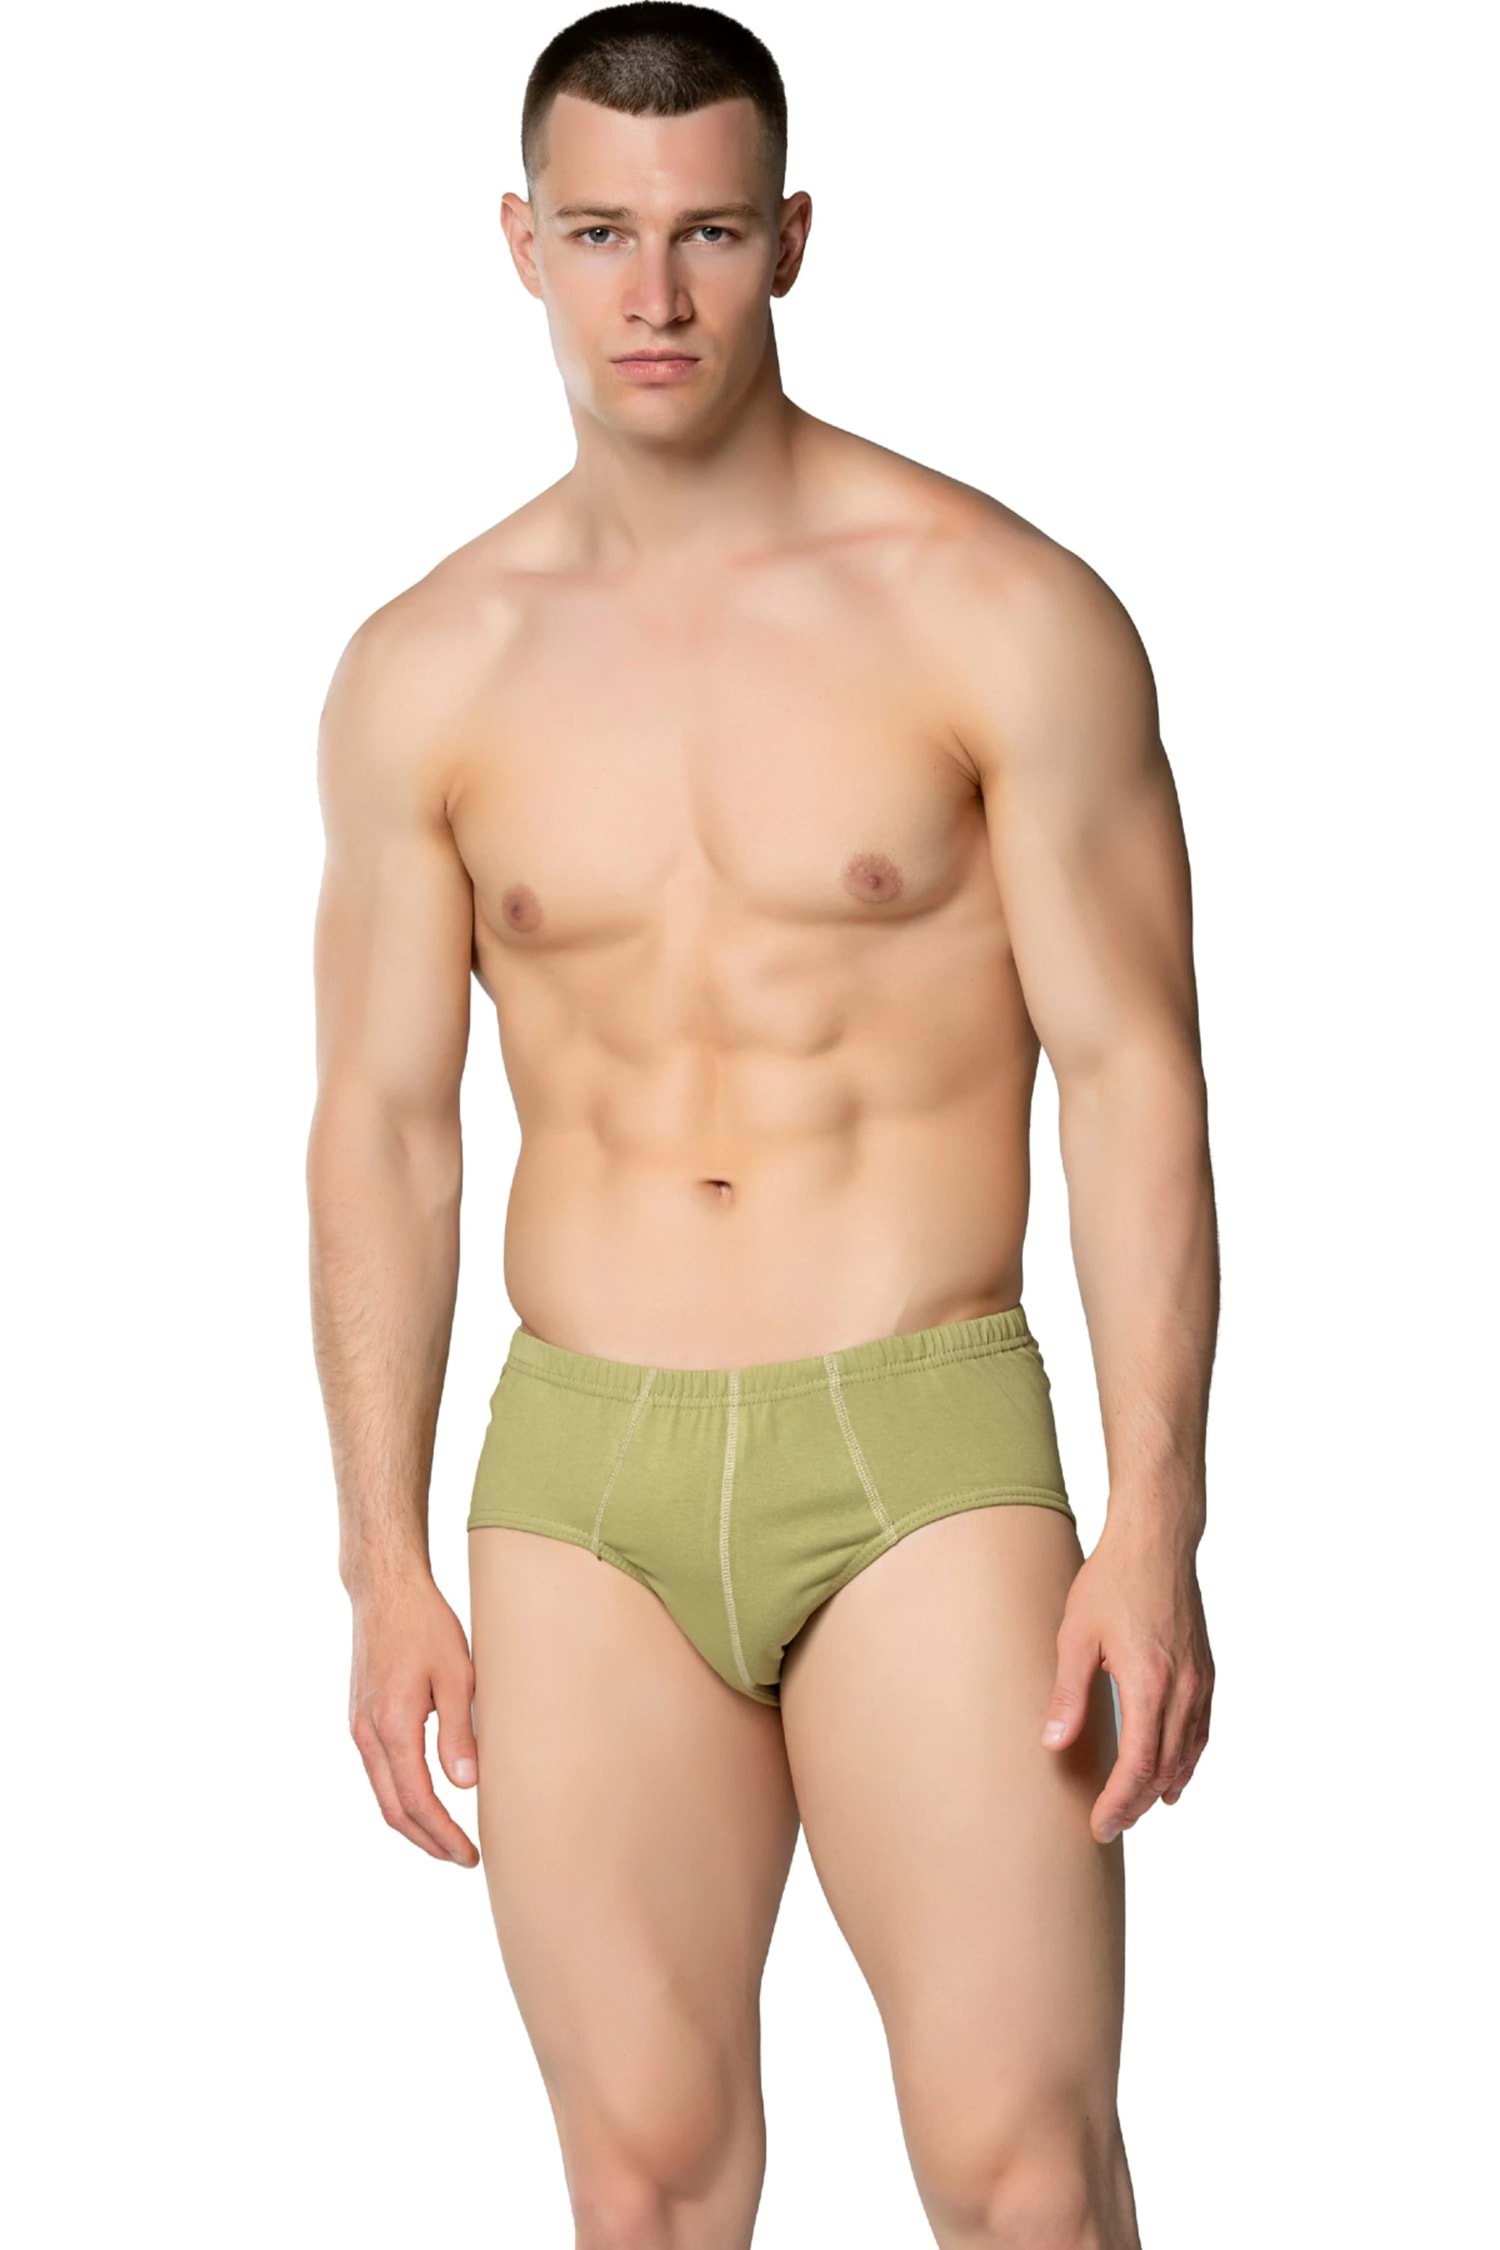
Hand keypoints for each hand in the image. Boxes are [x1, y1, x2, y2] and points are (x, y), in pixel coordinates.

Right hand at [348, 1570, 480, 1865]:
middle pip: (393, 1810)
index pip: (417, 1801)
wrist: (384, 1590)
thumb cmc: (425, 1625)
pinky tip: (423, 1800)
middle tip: (462, 1857)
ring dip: (413, 1823)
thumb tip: (465, 1785)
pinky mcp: (359, 1718)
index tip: (469, 1854)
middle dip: (428, 1841)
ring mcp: (358, 1726)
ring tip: (447, 1839)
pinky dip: (400, 1797)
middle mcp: (367, 1733)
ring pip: (382, 1794)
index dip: (443, 1835)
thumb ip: (460, 1731)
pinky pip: (377, 1772)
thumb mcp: (457, 1673)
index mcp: (392, 1726)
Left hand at [1040, 1516, 1213, 1842]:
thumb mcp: (1076, 1636)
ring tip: (1136, 1808)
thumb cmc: (1112, 1582)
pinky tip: (1174, 1774)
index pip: (1138, 1765)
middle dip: (1137, 1804)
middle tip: (1110, 1826)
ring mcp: (1200, 1681)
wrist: (1156, 1542)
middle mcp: (1182, 1689)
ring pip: (1188, 1754)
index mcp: (1148, 1683)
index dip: (1119, 1802)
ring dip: (1163, 1787)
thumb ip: (1069, 1694)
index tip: (1100, 1825)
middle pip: (1164, 1769)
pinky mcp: (1206, 1671)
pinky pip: (1201, 1731)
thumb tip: (1054, 1744)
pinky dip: (1187, 1760)